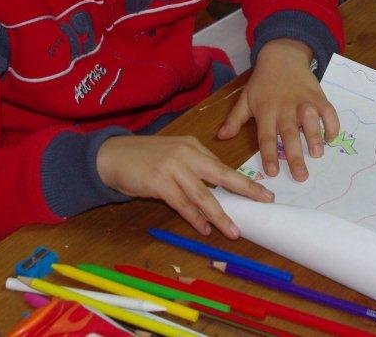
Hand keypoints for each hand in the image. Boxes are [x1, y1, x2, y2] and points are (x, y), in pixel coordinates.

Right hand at [96, 134, 273, 238]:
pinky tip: (205, 228)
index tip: (260, 191)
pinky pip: (182, 204)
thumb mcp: (172, 153)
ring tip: (233, 230)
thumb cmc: (142, 157)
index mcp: (192, 145)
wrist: (110, 155)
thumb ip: (192, 166)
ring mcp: (173, 168)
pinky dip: (195, 218)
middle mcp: (186, 154)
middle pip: (222, 174)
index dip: (242, 180)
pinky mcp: (159, 183)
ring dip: (220, 215)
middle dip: (246, 188)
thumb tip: (215, 189)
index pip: (222, 166)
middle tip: (265, 200)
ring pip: (203, 195)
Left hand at [216, 39, 338, 181]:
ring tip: (317, 154)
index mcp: (266, 111)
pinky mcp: (318, 96)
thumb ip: (235, 120)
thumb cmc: (263, 82)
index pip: (266, 137)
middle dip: (295, 156)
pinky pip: (328, 112)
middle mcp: (285, 108)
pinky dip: (332, 125)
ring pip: (310, 120)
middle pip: (290, 134)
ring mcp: (303, 101)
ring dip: (314, 137)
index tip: (272, 173)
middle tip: (301, 177)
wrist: (282, 56)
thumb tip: (221, 137)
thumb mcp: (245, 98)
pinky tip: (330, 138)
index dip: (269, 155)